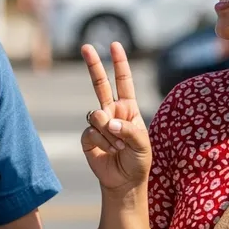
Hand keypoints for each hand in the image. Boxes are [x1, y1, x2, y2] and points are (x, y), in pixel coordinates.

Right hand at [80, 42, 151, 190]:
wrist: (125, 182)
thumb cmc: (139, 161)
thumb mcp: (143, 144)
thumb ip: (128, 129)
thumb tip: (107, 121)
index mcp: (128, 108)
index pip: (123, 81)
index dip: (119, 63)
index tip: (114, 45)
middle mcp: (112, 112)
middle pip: (100, 84)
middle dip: (93, 65)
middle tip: (85, 46)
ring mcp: (98, 124)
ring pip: (97, 114)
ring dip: (109, 132)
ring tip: (119, 146)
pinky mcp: (87, 137)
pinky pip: (91, 132)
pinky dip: (102, 142)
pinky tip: (109, 151)